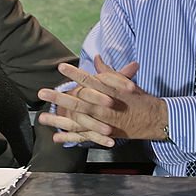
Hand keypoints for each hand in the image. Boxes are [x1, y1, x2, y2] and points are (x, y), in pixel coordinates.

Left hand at [38, 55, 166, 145]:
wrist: (154, 118)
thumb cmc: (138, 98)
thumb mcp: (124, 82)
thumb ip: (108, 71)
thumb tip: (96, 58)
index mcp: (110, 92)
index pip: (90, 81)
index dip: (75, 74)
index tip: (61, 67)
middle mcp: (105, 107)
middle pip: (78, 102)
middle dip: (59, 97)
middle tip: (42, 92)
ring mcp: (103, 122)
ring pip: (77, 121)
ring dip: (58, 120)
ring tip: (42, 117)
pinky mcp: (104, 134)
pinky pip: (84, 136)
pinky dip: (69, 138)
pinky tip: (55, 137)